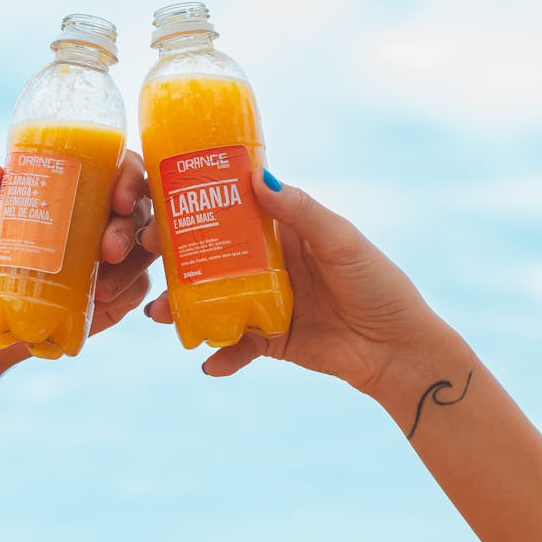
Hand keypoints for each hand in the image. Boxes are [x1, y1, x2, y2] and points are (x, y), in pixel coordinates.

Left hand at [0, 152, 156, 355]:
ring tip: (103, 287)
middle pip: (139, 211)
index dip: (131, 179)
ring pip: (145, 250)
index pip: (120, 170)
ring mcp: (114, 256)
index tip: (119, 199)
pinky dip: (126, 292)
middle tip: (109, 250)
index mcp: (79, 189)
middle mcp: (103, 217)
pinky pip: (137, 286)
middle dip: (130, 229)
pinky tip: (102, 299)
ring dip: (133, 265)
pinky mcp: (118, 290)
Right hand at [143, 171, 437, 394]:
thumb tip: (257, 177)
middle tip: (145, 254)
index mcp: (284, 232)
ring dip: (183, 307)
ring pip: (213, 301)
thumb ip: (300, 212)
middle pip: (211, 256)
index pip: (232, 211)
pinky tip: (208, 363)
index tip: (161, 201)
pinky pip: (236, 347)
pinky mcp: (270, 340)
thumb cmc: (377, 284)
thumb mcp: (341, 241)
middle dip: (175, 258)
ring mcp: (265, 302)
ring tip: (159, 315)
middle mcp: (268, 264)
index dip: (196, 206)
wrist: (397, 349)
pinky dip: (221, 356)